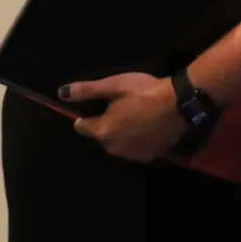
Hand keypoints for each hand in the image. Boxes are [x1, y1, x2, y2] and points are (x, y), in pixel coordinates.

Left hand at [64, 73, 184, 162]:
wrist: (179, 104)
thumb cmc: (143, 92)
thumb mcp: (113, 85)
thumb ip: (86, 91)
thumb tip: (61, 93)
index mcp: (103, 131)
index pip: (82, 126)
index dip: (86, 114)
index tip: (96, 105)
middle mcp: (114, 148)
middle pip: (101, 136)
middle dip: (104, 124)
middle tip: (119, 106)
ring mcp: (133, 154)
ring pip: (118, 144)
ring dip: (120, 133)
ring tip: (133, 116)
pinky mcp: (150, 156)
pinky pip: (134, 148)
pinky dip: (136, 140)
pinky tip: (145, 127)